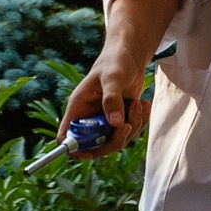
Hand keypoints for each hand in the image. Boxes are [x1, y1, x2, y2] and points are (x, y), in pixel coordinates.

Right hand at [61, 45, 153, 159]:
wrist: (129, 57)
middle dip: (114, 140)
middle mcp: (89, 118)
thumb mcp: (112, 76)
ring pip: (116, 141)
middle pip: (94, 146)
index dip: (72, 148)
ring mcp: (105, 121)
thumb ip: (112, 98)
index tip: (86, 153)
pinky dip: (140, 122)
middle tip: (127, 125)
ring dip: (132, 126)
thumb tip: (115, 124)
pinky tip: (144, 104)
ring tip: (138, 103)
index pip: (66, 135)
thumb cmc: (115, 61)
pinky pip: (129, 132)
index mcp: (78, 108)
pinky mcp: (120, 120)